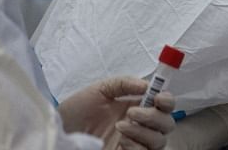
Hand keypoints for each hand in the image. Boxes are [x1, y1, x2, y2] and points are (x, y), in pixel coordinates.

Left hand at [57, 77, 175, 149]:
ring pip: (160, 140)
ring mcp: (135, 143)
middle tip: (131, 112)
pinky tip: (122, 141)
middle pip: (168, 123)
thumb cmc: (76, 111)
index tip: (158, 98)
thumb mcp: (99, 90)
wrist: (59, 132)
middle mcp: (140, 125)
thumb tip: (147, 85)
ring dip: (144, 132)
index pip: (164, 104)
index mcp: (137, 106)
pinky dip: (137, 146)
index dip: (167, 100)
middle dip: (154, 116)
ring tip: (120, 126)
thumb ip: (124, 83)